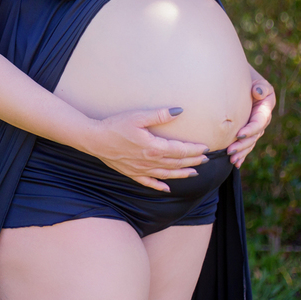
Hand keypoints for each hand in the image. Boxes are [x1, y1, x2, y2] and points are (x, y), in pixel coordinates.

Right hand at [83, 107, 210, 192]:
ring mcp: (141, 169)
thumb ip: (160, 115)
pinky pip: (149, 182)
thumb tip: (179, 111)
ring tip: (194, 173)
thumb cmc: (115, 125)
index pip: (180, 150)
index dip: (194, 150)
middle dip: (193, 162)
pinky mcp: (132, 173)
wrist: (94, 139)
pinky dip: (159, 186)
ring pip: (167, 174)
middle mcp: (150, 161)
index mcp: (154, 147)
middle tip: (206, 160)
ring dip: (182, 174)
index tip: (206, 148)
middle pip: (176, 163)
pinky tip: (167, 189)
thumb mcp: (138, 116)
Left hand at [227, 65, 275, 167]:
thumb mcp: (253, 77)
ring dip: (242, 151)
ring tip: (231, 159)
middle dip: (243, 144)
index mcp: (265, 105)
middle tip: (230, 151)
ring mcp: (255, 123)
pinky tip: (236, 163)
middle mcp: (262, 116)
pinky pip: (247, 143)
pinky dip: (242, 153)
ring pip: (251, 141)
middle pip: (255, 134)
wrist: (236, 74)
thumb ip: (259, 86)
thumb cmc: (243, 74)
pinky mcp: (248, 128)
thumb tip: (258, 92)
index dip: (251, 129)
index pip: (260, 120)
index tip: (239, 135)